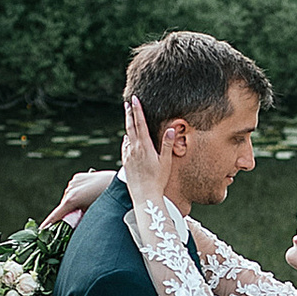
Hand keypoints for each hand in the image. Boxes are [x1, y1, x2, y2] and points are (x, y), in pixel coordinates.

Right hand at [42, 166, 114, 228]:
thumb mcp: (94, 214)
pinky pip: (73, 189)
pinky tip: (88, 195)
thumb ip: (81, 221)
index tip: (41, 230)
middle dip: (70, 213)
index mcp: (72, 200)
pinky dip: (77, 194)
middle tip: (80, 218)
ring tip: (89, 204)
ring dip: (74, 204)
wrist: (121, 182)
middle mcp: (70, 189)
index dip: (48, 224)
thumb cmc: (108, 201)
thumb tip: (74, 227)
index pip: (56, 216)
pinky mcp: (77, 177)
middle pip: (64, 207)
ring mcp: (73, 182)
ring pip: (68, 198)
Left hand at [120, 87, 172, 207]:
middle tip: (127, 103)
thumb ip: (167, 144)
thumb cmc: (157, 180)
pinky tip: (127, 139)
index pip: (140, 123)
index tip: (134, 99)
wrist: (144, 195)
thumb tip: (171, 129)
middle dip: (129, 113)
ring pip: (126, 136)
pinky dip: (126, 139)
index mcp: (145, 146)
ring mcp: (128, 156)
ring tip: (128, 117)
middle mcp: (134, 149)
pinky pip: (125, 147)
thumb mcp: (166, 162)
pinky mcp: (125, 163)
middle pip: (130, 127)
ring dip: (127, 125)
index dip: (137, 110)